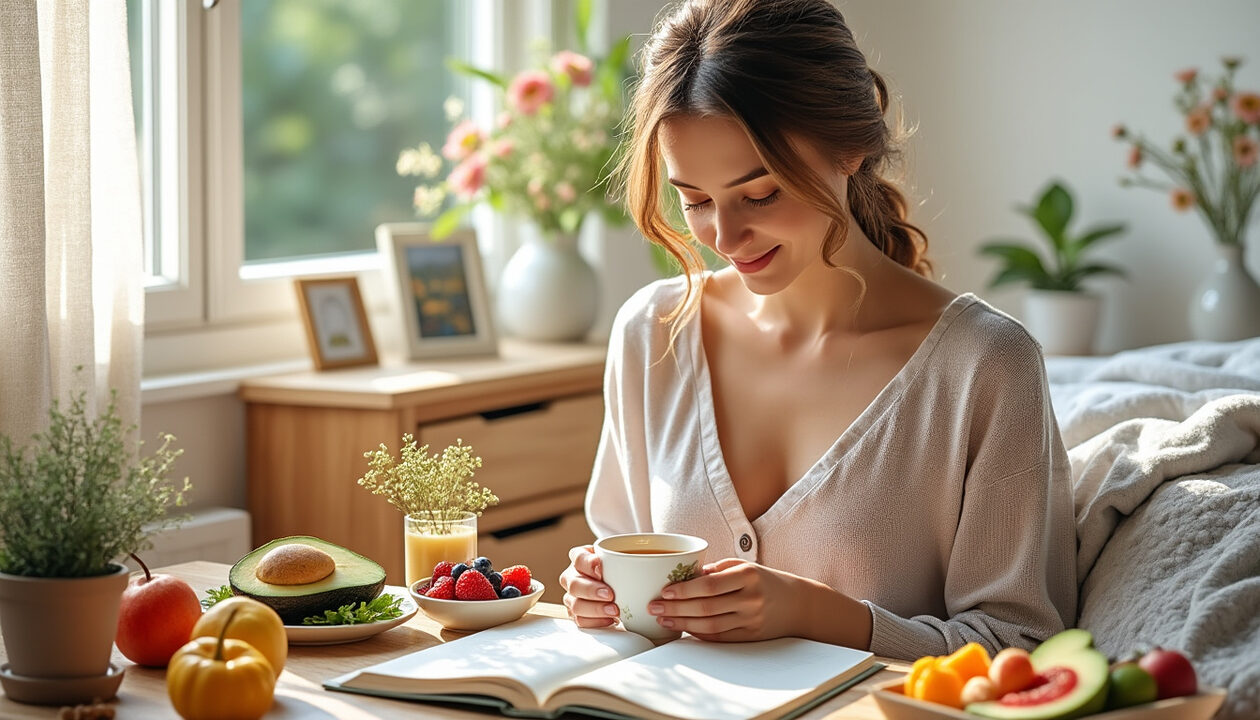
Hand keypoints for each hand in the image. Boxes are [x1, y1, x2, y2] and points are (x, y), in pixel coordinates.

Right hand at [559, 545, 618, 627]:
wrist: (621, 585)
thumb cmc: (621, 568)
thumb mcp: (624, 558)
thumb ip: (624, 559)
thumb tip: (637, 565)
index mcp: (581, 557)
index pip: (578, 557)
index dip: (587, 564)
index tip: (600, 568)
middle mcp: (572, 576)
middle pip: (574, 584)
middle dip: (591, 590)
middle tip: (610, 594)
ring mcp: (572, 596)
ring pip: (575, 605)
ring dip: (595, 609)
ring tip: (614, 610)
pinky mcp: (576, 613)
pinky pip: (580, 620)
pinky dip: (595, 621)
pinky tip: (610, 619)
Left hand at [646, 558, 807, 641]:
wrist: (798, 604)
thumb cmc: (765, 580)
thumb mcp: (744, 566)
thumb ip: (716, 571)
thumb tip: (683, 576)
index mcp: (748, 575)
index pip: (709, 585)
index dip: (684, 590)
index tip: (664, 591)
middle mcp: (751, 599)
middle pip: (706, 607)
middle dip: (676, 609)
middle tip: (653, 607)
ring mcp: (752, 620)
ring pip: (711, 626)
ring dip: (683, 624)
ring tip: (663, 620)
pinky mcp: (751, 637)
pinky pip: (720, 637)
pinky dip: (699, 634)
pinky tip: (683, 629)